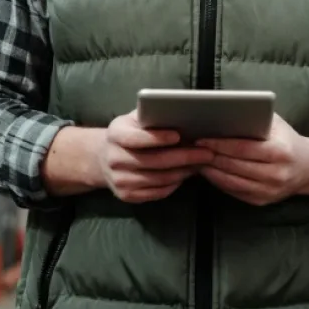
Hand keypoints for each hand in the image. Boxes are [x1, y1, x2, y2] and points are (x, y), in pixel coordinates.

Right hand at [99, 110, 214, 203]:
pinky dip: (174, 184)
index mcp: (115, 135)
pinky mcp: (126, 196)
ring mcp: (119, 180)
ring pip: (158, 179)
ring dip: (182, 172)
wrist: (103, 158)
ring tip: (200, 164)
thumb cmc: (127, 132)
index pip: (136, 138)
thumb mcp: (133, 119)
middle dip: (183, 157)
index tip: (179, 135)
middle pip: (153, 161)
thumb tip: (178, 112)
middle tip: (205, 153)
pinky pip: (156, 192)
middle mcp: (114, 159)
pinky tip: (184, 175)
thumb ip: (150, 115)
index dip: (158, 138)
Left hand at [196, 114, 308, 206]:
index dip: (219, 144)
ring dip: (210, 171)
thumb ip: (254, 117)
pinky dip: (219, 181)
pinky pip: (235, 191)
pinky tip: (208, 170)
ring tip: (195, 159)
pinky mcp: (262, 202)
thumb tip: (222, 111)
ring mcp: (269, 192)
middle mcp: (276, 175)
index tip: (200, 138)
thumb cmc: (286, 139)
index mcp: (279, 152)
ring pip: (232, 182)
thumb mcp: (275, 123)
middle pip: (234, 166)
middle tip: (191, 148)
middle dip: (210, 157)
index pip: (242, 149)